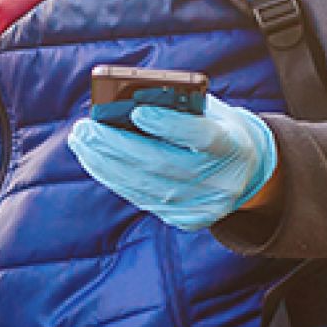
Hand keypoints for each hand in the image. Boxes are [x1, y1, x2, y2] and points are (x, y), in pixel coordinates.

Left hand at [67, 94, 277, 230]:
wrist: (244, 174)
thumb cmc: (216, 129)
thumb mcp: (209, 112)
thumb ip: (176, 107)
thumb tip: (124, 106)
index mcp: (232, 146)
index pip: (200, 135)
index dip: (168, 125)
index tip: (137, 112)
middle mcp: (219, 181)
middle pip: (159, 163)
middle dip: (115, 145)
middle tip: (85, 128)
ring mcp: (201, 206)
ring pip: (142, 184)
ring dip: (103, 162)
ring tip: (81, 141)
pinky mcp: (184, 220)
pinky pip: (140, 197)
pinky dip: (112, 177)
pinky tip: (93, 160)